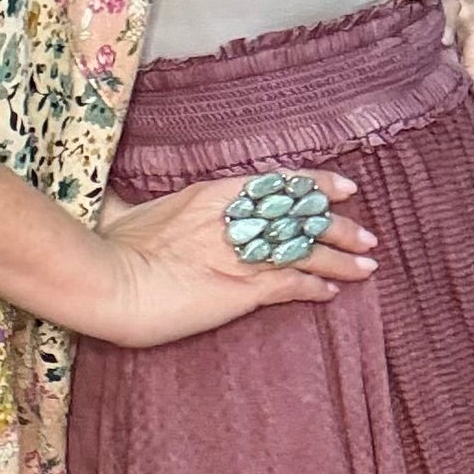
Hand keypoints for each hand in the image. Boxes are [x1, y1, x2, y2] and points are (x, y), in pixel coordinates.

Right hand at [92, 171, 377, 349]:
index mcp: (209, 194)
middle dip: (338, 226)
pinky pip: (291, 284)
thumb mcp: (123, 213)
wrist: (107, 279)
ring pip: (306, 249)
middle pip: (301, 215)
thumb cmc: (106, 248)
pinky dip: (315, 287)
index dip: (315, 184)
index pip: (277, 181)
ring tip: (366, 266)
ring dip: (340, 258)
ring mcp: (241, 252)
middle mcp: (234, 218)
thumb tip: (116, 200)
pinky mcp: (243, 287)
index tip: (342, 187)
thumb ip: (130, 204)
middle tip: (367, 235)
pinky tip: (332, 292)